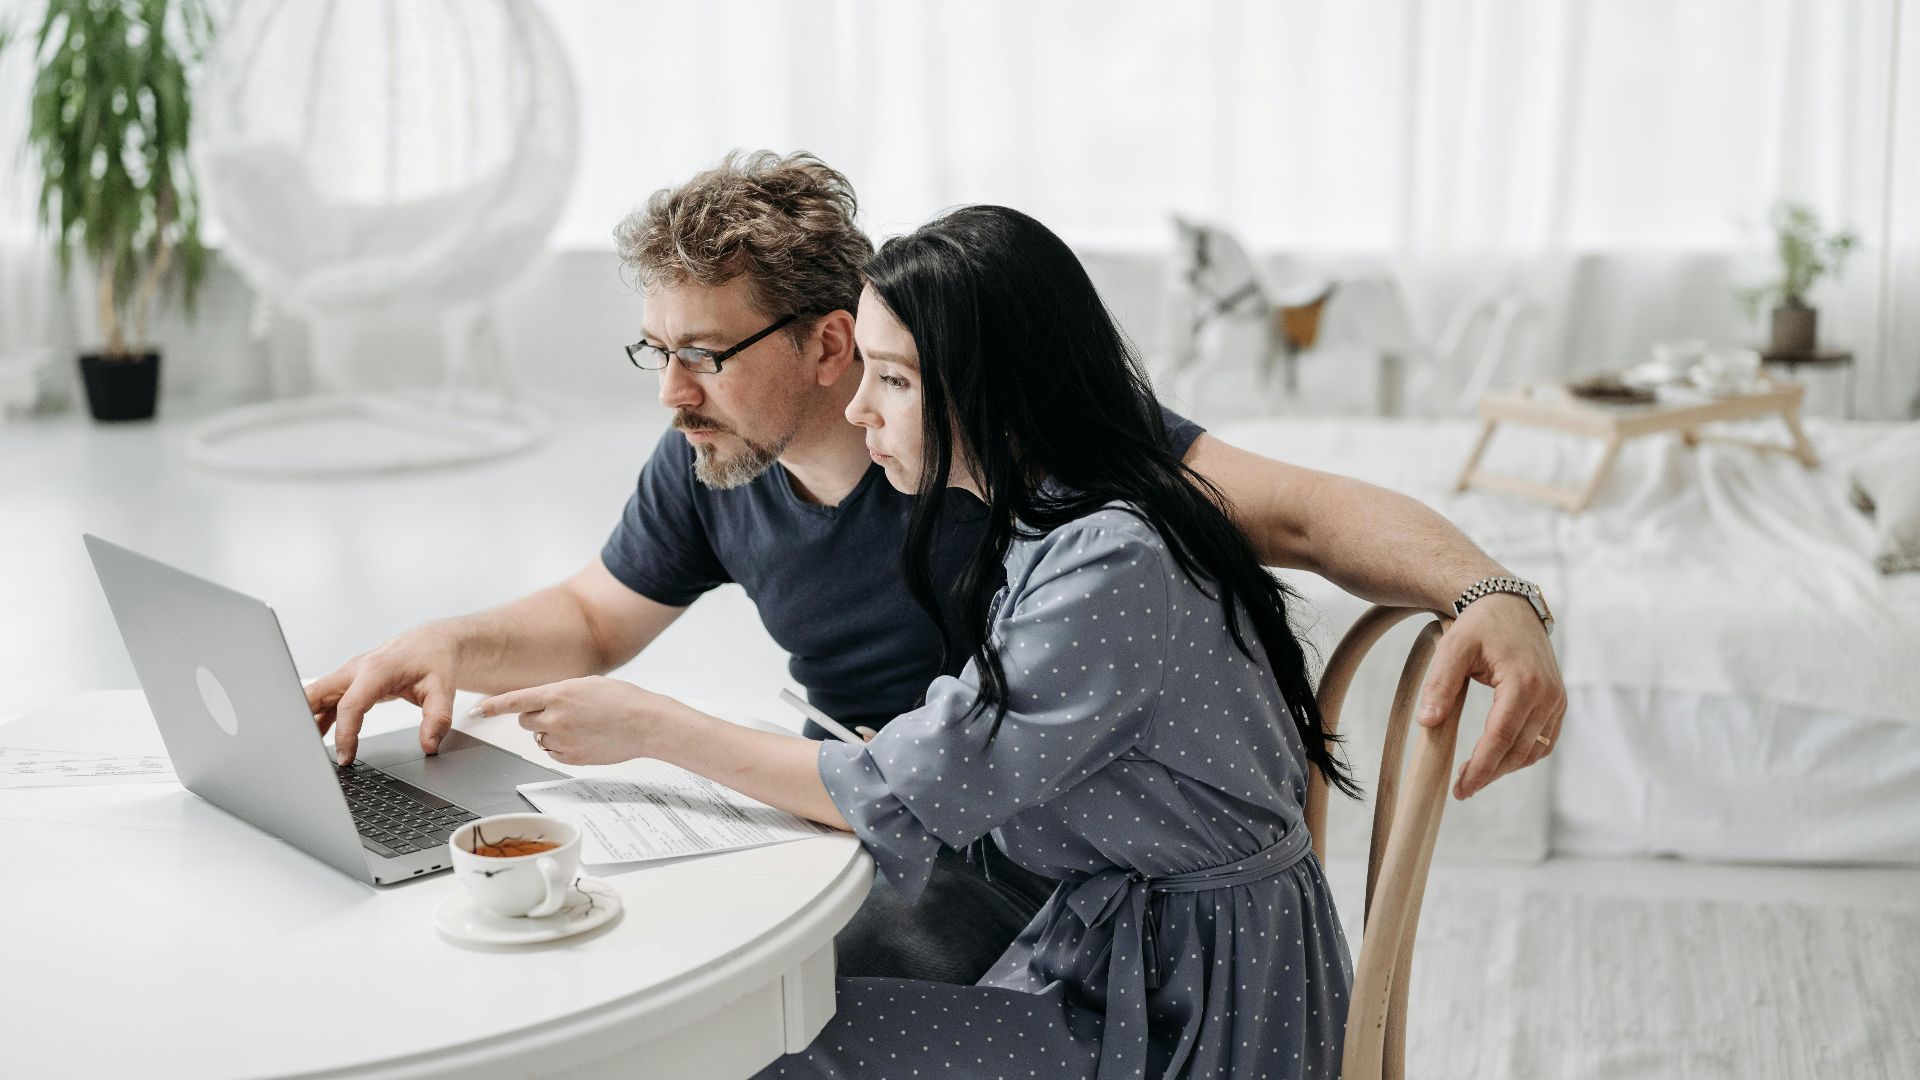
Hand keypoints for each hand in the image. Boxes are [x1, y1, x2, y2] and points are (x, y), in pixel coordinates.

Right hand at [306, 623, 463, 765]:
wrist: (432, 641)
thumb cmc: (434, 660)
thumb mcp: (444, 689)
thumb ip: (437, 718)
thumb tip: (428, 745)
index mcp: (376, 670)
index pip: (350, 705)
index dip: (344, 734)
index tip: (345, 758)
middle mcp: (356, 669)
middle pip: (317, 694)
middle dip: (302, 718)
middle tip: (300, 749)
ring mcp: (350, 675)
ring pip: (316, 696)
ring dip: (305, 719)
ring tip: (301, 749)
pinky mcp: (350, 682)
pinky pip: (327, 701)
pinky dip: (318, 717)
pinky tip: (315, 738)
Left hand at [471, 676, 674, 765]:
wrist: (646, 723)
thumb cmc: (622, 699)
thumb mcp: (587, 685)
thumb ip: (559, 693)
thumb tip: (542, 704)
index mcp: (558, 693)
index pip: (514, 701)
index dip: (491, 707)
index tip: (475, 711)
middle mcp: (555, 717)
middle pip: (525, 721)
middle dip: (537, 717)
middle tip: (563, 713)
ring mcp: (562, 740)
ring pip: (540, 738)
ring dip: (552, 732)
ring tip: (582, 726)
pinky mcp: (571, 758)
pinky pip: (553, 753)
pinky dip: (562, 747)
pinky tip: (585, 739)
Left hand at [1415, 593, 1565, 799]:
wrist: (1508, 605)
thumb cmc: (1478, 625)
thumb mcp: (1452, 648)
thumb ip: (1439, 685)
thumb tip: (1427, 723)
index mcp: (1523, 682)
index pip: (1500, 737)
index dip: (1481, 767)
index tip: (1461, 789)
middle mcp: (1547, 694)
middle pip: (1518, 750)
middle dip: (1490, 773)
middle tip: (1462, 789)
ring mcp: (1556, 699)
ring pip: (1534, 750)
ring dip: (1506, 768)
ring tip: (1474, 777)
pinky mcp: (1557, 702)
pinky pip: (1544, 740)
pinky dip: (1522, 754)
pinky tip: (1498, 760)